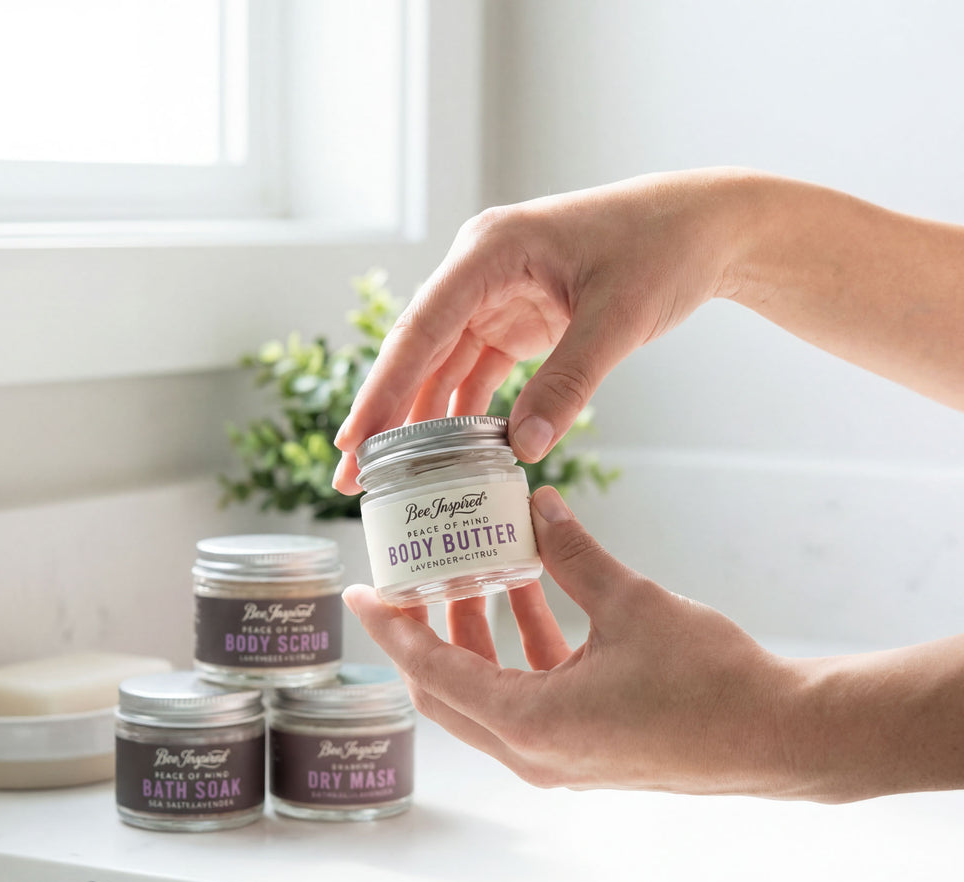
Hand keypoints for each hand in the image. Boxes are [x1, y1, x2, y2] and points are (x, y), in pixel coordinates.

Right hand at [333, 168, 746, 492]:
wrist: (704, 228)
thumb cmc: (663, 250)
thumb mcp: (618, 319)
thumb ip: (568, 384)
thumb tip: (523, 453)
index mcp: (491, 251)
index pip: (422, 327)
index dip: (384, 387)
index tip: (354, 440)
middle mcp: (480, 271)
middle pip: (419, 350)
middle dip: (386, 414)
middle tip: (352, 474)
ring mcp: (495, 297)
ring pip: (442, 367)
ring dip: (419, 420)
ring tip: (391, 478)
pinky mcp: (516, 320)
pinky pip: (478, 373)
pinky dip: (466, 414)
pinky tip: (454, 455)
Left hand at [343, 486, 808, 797]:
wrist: (783, 737)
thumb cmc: (711, 681)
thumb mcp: (631, 603)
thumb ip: (574, 553)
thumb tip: (539, 506)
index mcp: (529, 723)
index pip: (431, 670)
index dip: (389, 627)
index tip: (359, 592)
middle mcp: (532, 753)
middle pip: (448, 689)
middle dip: (428, 630)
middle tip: (415, 578)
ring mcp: (559, 759)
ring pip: (489, 694)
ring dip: (480, 636)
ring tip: (481, 573)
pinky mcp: (585, 751)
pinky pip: (530, 699)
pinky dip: (522, 653)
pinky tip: (536, 598)